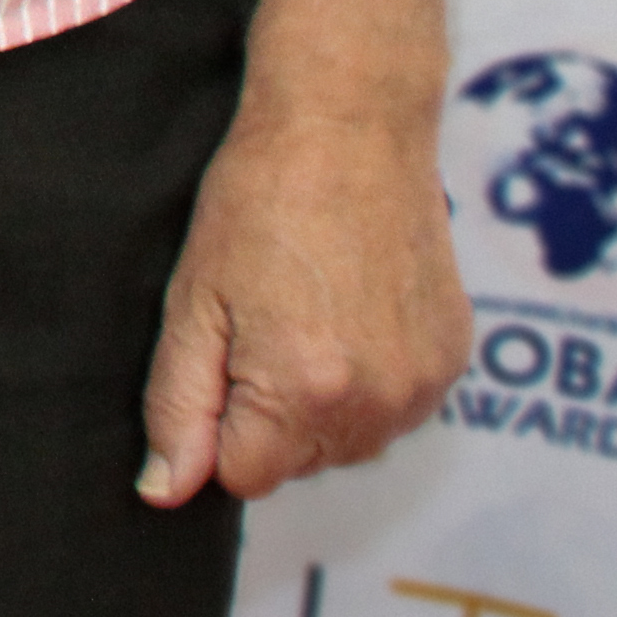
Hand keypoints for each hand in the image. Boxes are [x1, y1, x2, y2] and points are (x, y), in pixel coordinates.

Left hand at [137, 100, 465, 504]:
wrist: (350, 126)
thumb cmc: (258, 201)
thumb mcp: (193, 301)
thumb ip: (178, 405)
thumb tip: (164, 490)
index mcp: (306, 392)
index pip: (246, 477)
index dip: (217, 428)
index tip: (219, 361)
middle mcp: (378, 403)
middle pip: (299, 463)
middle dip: (267, 415)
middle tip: (259, 323)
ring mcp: (424, 384)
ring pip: (349, 442)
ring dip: (320, 403)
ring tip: (304, 313)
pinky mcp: (452, 359)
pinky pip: (394, 408)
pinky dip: (367, 381)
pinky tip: (347, 313)